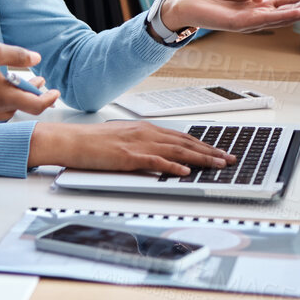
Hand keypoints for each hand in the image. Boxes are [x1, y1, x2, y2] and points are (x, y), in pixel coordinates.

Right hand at [0, 41, 59, 121]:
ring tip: (12, 86)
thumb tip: (36, 58)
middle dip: (30, 94)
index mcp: (3, 96)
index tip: (55, 92)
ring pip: (2, 112)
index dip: (49, 99)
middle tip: (35, 81)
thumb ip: (18, 56)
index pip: (35, 105)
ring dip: (11, 100)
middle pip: (19, 108)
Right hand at [29, 120, 234, 175]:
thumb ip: (141, 144)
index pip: (181, 136)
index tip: (219, 151)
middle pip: (184, 142)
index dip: (202, 144)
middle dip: (210, 151)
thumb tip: (159, 155)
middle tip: (229, 158)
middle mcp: (145, 132)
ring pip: (176, 150)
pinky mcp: (128, 156)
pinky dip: (172, 166)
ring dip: (200, 158)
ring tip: (217, 165)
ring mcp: (137, 143)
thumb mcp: (121, 139)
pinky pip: (155, 161)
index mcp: (144, 128)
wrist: (70, 140)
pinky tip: (185, 171)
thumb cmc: (91, 142)